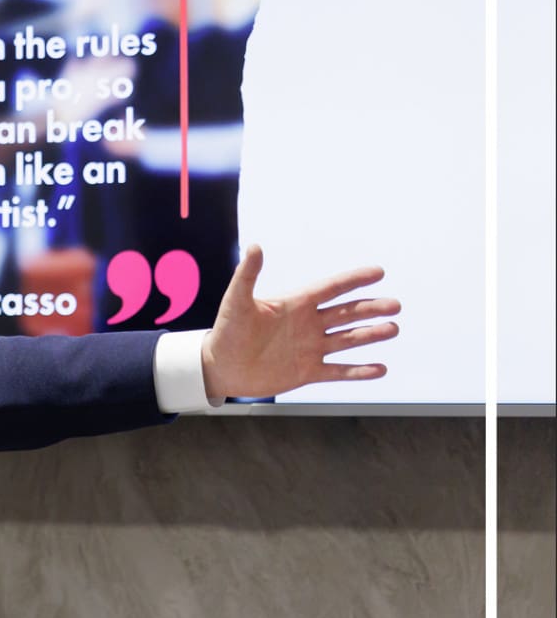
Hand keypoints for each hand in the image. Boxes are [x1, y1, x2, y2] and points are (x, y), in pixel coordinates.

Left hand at [200, 247, 399, 402]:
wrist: (221, 366)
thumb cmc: (226, 330)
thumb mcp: (236, 301)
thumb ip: (247, 275)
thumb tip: (254, 246)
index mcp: (294, 304)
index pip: (330, 288)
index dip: (353, 280)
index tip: (378, 272)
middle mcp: (307, 324)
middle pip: (345, 313)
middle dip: (370, 308)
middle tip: (396, 305)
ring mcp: (310, 348)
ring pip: (347, 340)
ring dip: (370, 335)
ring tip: (393, 329)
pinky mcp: (308, 372)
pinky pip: (339, 371)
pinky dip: (359, 372)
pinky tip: (380, 369)